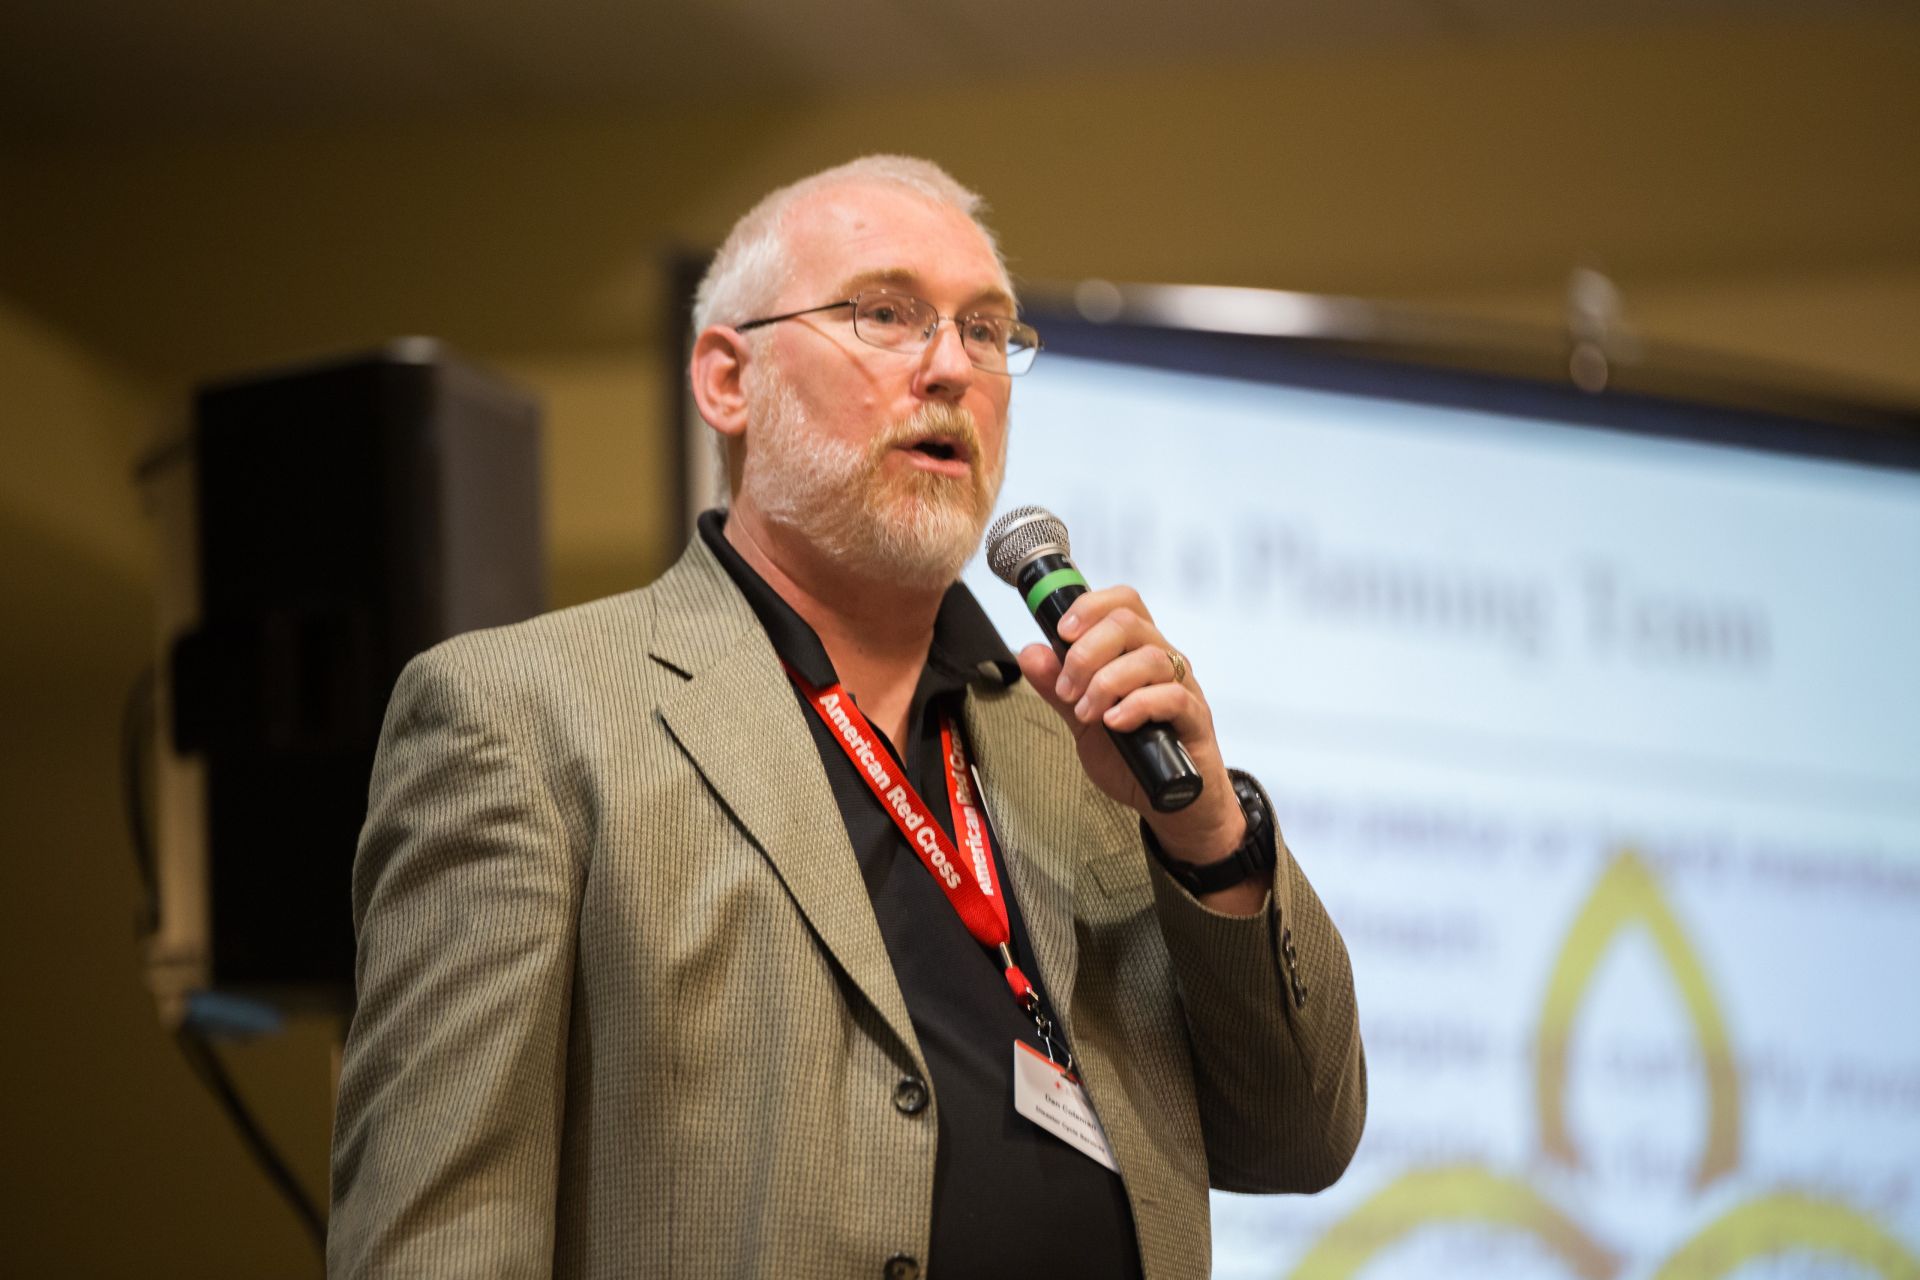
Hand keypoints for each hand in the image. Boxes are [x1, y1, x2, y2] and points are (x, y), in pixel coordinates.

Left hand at [1016, 586, 1246, 867]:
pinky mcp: (1195, 718)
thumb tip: (1030, 652)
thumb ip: (1057, 688)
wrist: (1170, 803)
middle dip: (1086, 652)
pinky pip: (1172, 696)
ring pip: (1149, 657)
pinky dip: (1136, 705)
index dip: (1090, 606)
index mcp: (1136, 651)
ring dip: (1106, 682)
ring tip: (1087, 714)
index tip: (1061, 632)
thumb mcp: (1083, 721)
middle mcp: (1162, 660)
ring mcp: (1183, 687)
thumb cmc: (1132, 756)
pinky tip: (1114, 723)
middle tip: (1067, 689)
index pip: (1122, 603)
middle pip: (1128, 623)